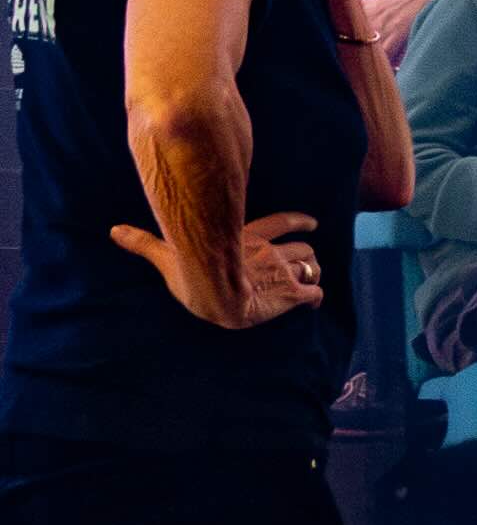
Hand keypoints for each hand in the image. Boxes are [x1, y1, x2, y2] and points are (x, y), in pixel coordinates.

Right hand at [110, 210, 319, 327]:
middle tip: (309, 259)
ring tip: (312, 278)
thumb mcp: (168, 256)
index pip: (282, 223)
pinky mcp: (291, 294)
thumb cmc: (192, 275)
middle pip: (303, 247)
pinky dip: (316, 297)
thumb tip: (114, 230)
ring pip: (312, 265)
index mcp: (248, 240)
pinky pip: (313, 293)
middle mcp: (271, 253)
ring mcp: (283, 272)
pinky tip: (313, 302)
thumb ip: (145, 242)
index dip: (300, 222)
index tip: (313, 223)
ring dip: (313, 271)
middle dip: (307, 253)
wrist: (217, 297)